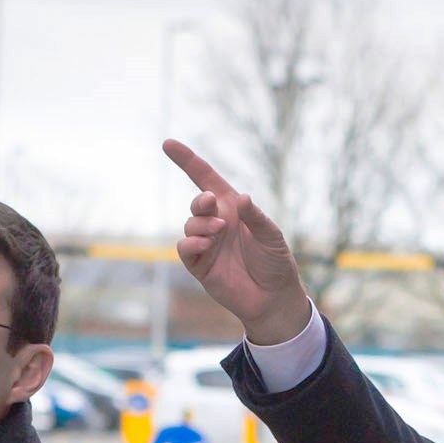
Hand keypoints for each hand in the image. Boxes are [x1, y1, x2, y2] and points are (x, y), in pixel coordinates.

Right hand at [161, 139, 312, 344]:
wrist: (273, 298)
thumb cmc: (275, 263)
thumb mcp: (272, 236)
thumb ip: (256, 217)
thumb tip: (241, 198)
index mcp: (233, 208)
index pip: (206, 179)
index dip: (187, 161)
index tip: (168, 144)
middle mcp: (217, 223)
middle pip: (197, 203)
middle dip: (201, 201)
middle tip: (212, 203)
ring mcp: (207, 243)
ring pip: (190, 225)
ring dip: (201, 224)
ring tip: (219, 231)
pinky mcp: (200, 265)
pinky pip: (185, 248)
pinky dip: (192, 243)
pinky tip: (206, 244)